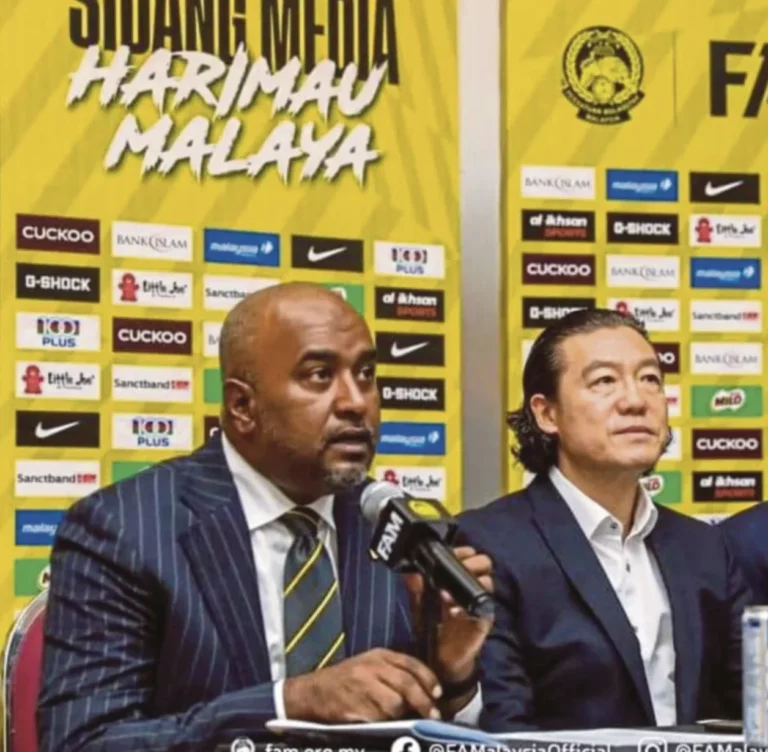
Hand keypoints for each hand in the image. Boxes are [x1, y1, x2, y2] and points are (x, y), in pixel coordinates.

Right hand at [283, 648, 442, 722]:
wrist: (314, 692)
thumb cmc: (348, 681)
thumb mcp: (371, 666)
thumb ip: (395, 673)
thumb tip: (427, 693)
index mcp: (379, 655)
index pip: (411, 663)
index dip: (428, 679)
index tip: (438, 694)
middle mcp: (371, 667)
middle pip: (406, 684)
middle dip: (423, 702)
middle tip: (433, 715)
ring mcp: (362, 686)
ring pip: (395, 704)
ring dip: (402, 715)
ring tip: (399, 720)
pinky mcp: (354, 706)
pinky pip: (378, 719)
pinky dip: (384, 724)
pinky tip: (381, 724)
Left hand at [403, 546, 493, 683]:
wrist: (441, 654)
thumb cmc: (432, 622)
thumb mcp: (419, 601)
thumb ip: (415, 585)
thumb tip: (410, 572)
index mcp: (457, 575)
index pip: (467, 553)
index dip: (462, 551)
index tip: (451, 554)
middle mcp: (471, 584)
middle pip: (483, 561)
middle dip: (470, 563)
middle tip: (453, 573)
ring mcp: (479, 601)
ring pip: (488, 581)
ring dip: (468, 584)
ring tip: (447, 597)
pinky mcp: (484, 619)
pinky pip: (484, 608)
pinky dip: (468, 608)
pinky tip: (454, 613)